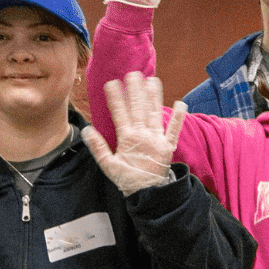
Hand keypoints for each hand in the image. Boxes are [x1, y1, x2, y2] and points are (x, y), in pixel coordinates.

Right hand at [87, 73, 187, 192]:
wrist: (148, 195)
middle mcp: (143, 136)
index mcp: (127, 139)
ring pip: (155, 114)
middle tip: (133, 73)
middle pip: (138, 108)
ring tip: (153, 80)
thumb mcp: (108, 166)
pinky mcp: (168, 146)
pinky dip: (178, 117)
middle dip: (135, 90)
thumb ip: (98, 147)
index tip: (111, 83)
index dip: (115, 98)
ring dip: (154, 96)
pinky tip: (181, 103)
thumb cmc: (127, 179)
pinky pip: (174, 130)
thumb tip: (86, 130)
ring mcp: (157, 140)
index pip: (119, 113)